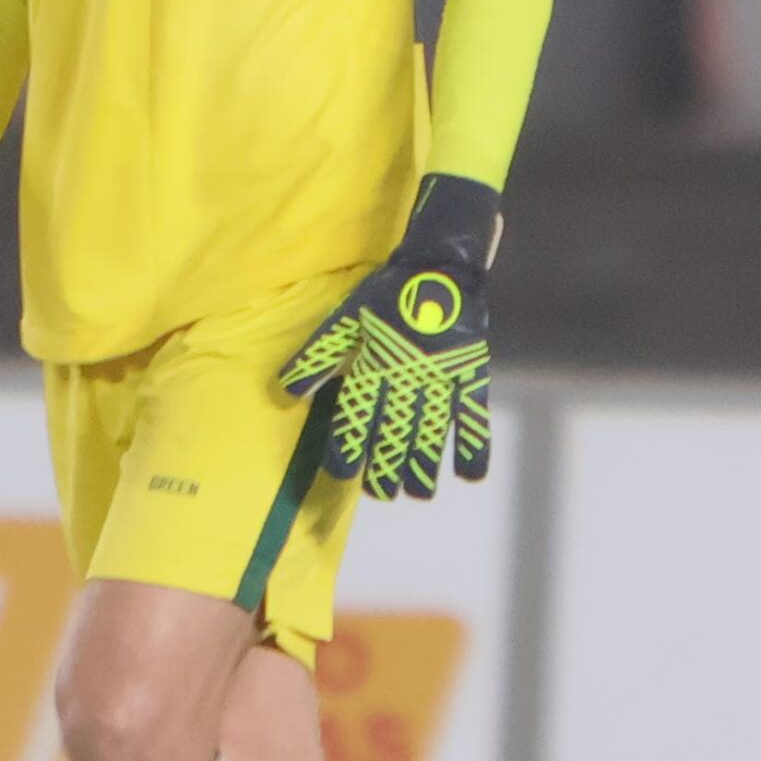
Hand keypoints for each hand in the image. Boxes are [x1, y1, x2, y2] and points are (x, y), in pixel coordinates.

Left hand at [279, 174, 501, 499]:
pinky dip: (474, 447)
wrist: (440, 266)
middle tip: (383, 492)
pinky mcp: (470, 374)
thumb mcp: (346, 319)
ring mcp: (442, 379)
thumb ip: (318, 356)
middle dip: (386, 468)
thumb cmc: (387, 294)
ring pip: (431, 434)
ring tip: (418, 493)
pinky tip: (470, 476)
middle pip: (394, 435)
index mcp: (373, 366)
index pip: (355, 418)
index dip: (348, 449)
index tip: (343, 472)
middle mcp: (406, 380)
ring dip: (424, 467)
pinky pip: (474, 416)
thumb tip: (285, 391)